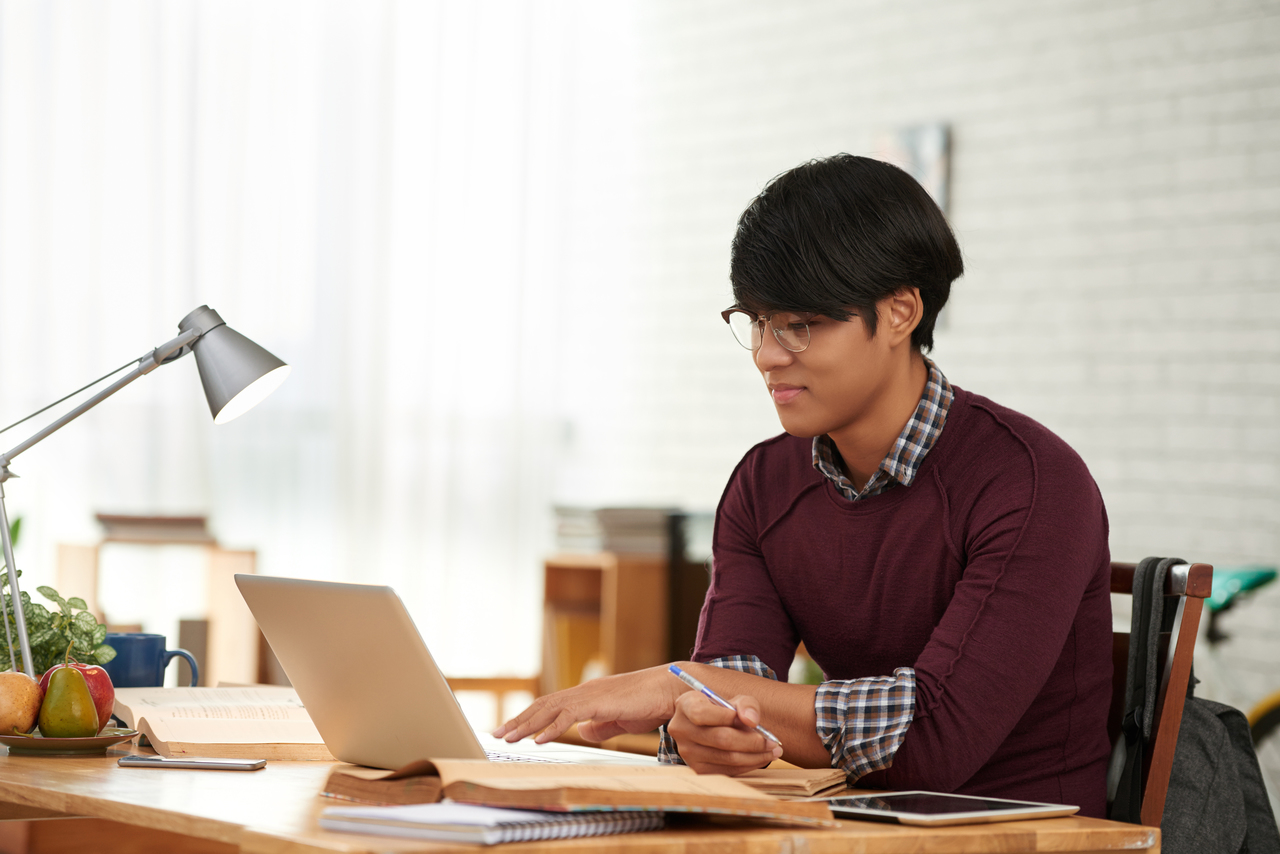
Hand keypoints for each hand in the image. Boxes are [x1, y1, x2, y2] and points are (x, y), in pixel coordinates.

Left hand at [492, 665, 683, 744]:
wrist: (670, 690)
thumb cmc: (649, 703)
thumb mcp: (619, 719)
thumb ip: (600, 726)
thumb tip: (583, 733)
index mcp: (587, 696)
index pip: (550, 705)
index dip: (528, 717)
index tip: (510, 729)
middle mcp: (583, 692)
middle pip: (543, 704)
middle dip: (518, 719)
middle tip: (497, 734)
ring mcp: (590, 695)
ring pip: (550, 708)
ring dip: (527, 724)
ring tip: (508, 736)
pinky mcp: (599, 702)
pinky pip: (569, 715)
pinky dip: (551, 727)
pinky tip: (538, 738)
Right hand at [666, 691, 782, 774]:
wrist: (707, 725)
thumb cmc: (722, 710)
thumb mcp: (733, 700)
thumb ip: (746, 705)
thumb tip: (752, 721)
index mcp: (685, 705)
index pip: (702, 713)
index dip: (727, 717)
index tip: (751, 721)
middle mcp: (681, 729)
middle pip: (721, 738)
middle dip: (753, 741)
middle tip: (773, 742)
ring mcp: (687, 752)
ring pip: (727, 757)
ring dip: (755, 756)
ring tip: (773, 750)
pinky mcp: (698, 769)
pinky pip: (727, 770)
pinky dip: (748, 765)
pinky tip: (760, 758)